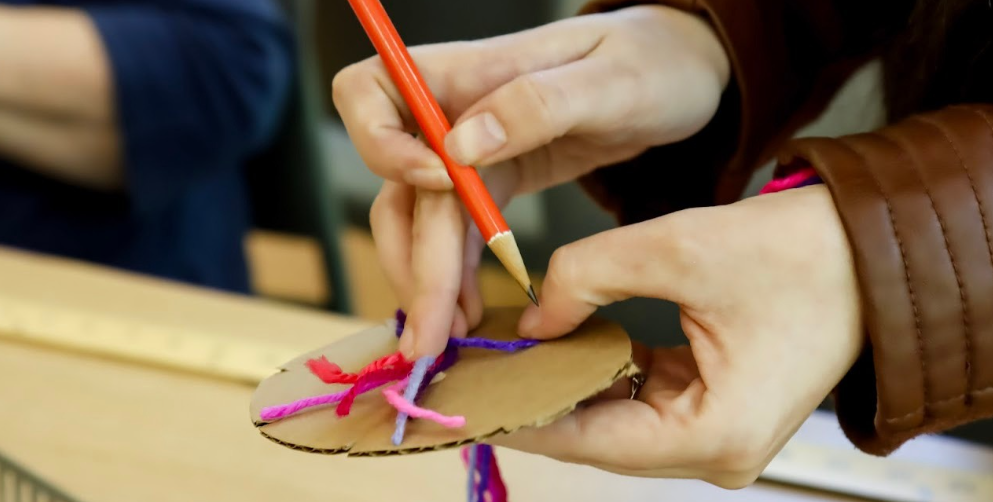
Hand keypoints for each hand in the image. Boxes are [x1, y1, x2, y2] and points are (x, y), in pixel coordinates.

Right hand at [333, 5, 729, 357]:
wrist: (685, 74)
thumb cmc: (654, 61)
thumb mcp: (610, 80)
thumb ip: (536, 104)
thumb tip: (457, 147)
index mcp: (468, 71)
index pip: (371, 94)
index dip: (383, 146)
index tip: (437, 187)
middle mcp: (454, 111)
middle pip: (394, 184)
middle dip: (409, 258)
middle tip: (429, 330)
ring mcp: (472, 151)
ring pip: (419, 219)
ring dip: (426, 280)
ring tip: (447, 335)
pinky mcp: (496, 180)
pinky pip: (457, 233)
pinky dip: (455, 275)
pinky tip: (469, 311)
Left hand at [493, 185, 863, 488]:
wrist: (870, 251)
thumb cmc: (800, 254)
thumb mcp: (677, 249)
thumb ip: (586, 278)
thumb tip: (533, 319)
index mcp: (715, 435)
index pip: (589, 440)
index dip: (523, 414)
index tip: (470, 398)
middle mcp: (718, 454)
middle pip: (600, 438)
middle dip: (542, 400)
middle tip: (480, 371)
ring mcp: (718, 437)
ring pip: (617, 422)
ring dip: (569, 386)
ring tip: (512, 356)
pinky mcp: (716, 412)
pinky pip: (642, 403)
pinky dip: (604, 375)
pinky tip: (565, 346)